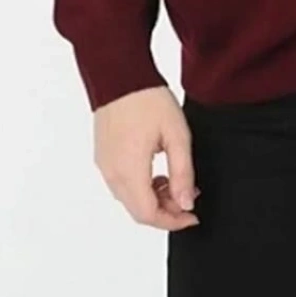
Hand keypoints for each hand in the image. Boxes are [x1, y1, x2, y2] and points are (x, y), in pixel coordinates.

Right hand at [93, 85, 200, 229]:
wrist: (120, 75)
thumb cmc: (148, 99)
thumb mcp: (177, 135)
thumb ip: (182, 173)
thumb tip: (186, 204)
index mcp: (129, 171)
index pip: (148, 215)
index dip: (173, 221)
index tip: (192, 215)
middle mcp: (112, 173)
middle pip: (138, 211)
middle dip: (165, 210)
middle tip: (188, 194)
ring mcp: (104, 165)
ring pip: (129, 199)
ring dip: (153, 198)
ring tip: (175, 179)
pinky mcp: (102, 156)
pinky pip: (121, 184)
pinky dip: (140, 187)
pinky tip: (156, 170)